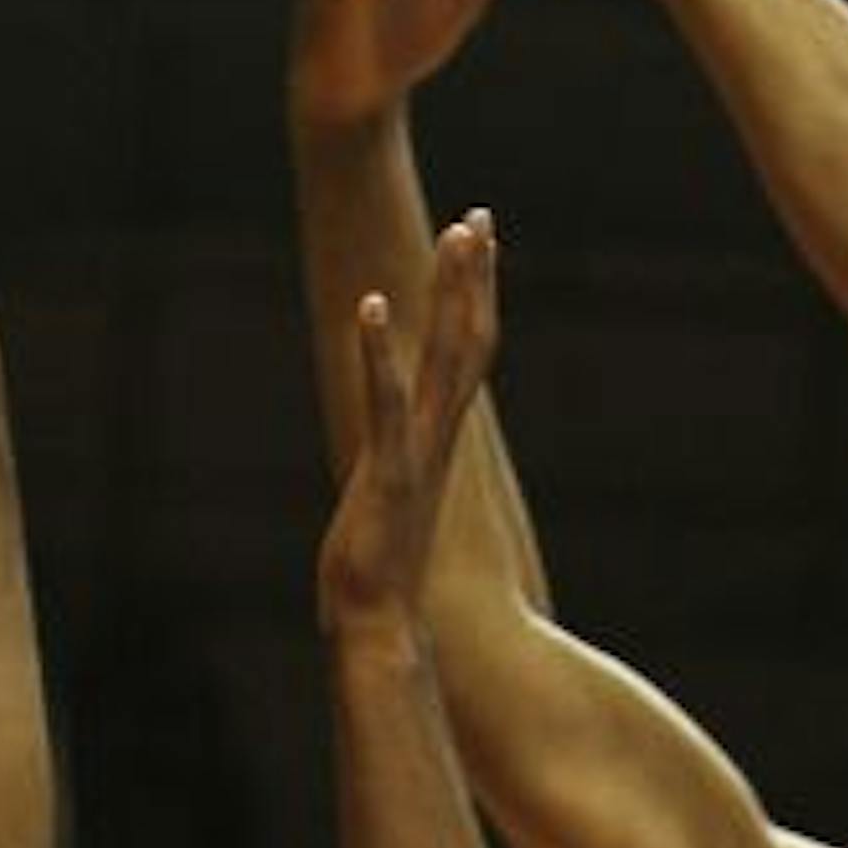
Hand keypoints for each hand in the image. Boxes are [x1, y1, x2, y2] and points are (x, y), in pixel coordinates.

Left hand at [318, 210, 497, 631]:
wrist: (379, 631)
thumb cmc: (376, 581)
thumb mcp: (389, 508)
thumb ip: (395, 477)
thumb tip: (389, 468)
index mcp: (440, 443)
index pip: (468, 359)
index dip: (476, 301)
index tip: (479, 248)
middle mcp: (439, 439)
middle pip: (469, 343)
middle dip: (473, 278)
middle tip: (479, 216)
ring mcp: (417, 453)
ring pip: (445, 361)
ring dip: (451, 296)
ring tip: (455, 236)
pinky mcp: (389, 473)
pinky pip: (386, 402)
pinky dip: (378, 354)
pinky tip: (368, 307)